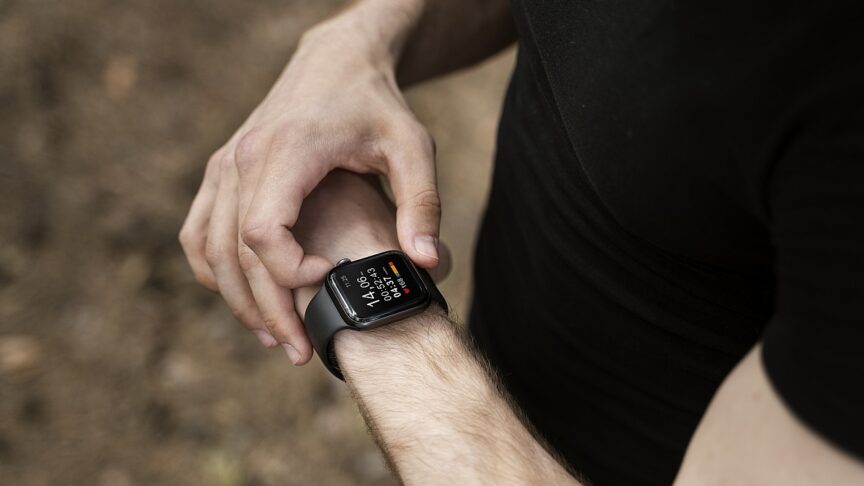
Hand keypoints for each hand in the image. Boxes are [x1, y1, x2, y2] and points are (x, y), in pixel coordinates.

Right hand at [178, 7, 439, 362]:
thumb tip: (427, 265)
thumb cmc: (375, 105)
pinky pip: (199, 231)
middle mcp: (244, 158)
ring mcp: (226, 164)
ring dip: (236, 299)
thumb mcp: (411, 147)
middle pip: (235, 252)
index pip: (262, 230)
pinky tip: (240, 298)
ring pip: (210, 248)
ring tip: (274, 338)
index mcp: (287, 151)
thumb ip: (422, 204)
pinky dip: (212, 269)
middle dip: (267, 309)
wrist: (336, 62)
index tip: (329, 281)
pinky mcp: (223, 171)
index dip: (289, 272)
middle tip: (299, 351)